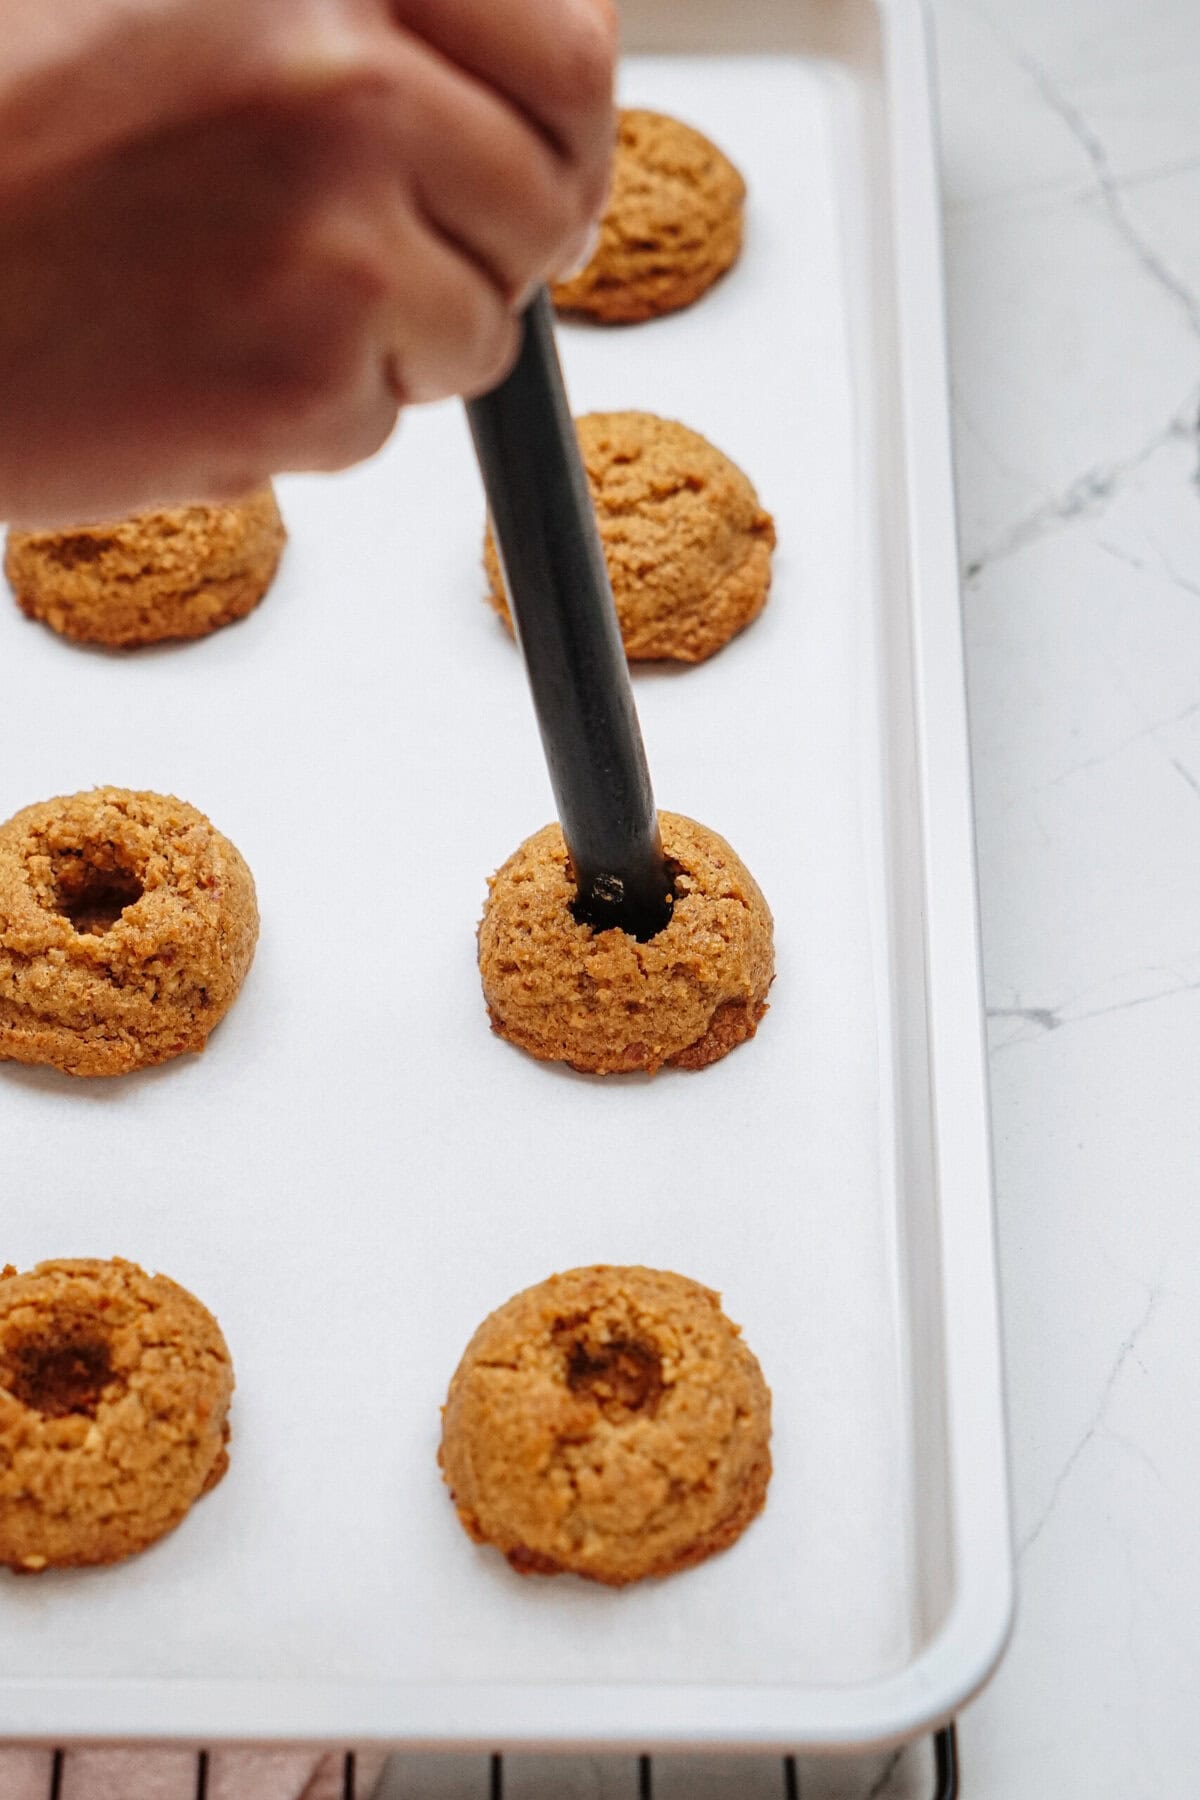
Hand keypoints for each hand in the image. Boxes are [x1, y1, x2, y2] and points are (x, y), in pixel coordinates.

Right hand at [0, 0, 614, 522]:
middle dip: (485, 245)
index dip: (564, 121)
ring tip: (241, 297)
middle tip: (384, 259)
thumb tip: (541, 45)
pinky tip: (200, 358)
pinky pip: (387, 420)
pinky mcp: (307, 377)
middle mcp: (347, 82)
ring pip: (475, 329)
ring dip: (391, 340)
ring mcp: (336, 236)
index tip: (540, 155)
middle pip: (545, 203)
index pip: (564, 47)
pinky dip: (314, 414)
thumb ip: (341, 14)